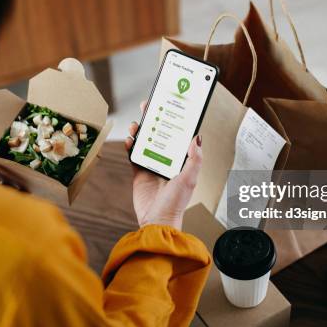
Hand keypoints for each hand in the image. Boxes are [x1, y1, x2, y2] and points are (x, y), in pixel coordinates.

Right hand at [125, 102, 202, 229]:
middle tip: (148, 106)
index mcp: (180, 161)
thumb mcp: (189, 178)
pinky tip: (130, 140)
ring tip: (137, 123)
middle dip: (153, 120)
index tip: (169, 106)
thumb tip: (197, 137)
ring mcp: (152, 165)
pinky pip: (133, 155)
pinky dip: (130, 146)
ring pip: (145, 142)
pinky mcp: (139, 173)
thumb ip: (194, 158)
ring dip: (140, 131)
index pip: (177, 136)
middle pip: (159, 134)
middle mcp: (166, 160)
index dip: (173, 121)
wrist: (157, 221)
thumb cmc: (176, 203)